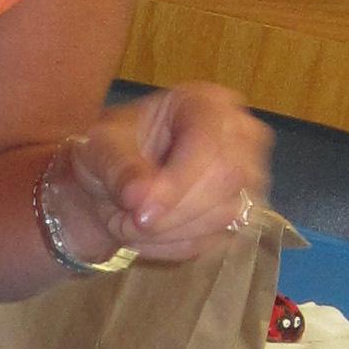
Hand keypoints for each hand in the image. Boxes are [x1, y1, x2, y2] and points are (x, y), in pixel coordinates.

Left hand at [58, 83, 271, 266]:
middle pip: (227, 179)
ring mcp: (247, 178)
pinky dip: (174, 245)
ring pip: (224, 215)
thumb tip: (140, 197)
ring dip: (171, 231)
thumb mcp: (101, 149)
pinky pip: (215, 240)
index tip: (140, 212)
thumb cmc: (113, 151)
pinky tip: (148, 234)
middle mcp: (240, 136)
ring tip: (132, 224)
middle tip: (131, 221)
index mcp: (207, 104)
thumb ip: (118, 168)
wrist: (117, 183)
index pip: (210, 142)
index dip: (179, 181)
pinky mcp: (241, 215)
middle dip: (174, 211)